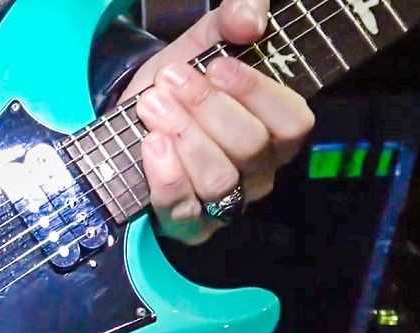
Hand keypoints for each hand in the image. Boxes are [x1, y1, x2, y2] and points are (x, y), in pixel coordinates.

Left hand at [126, 0, 315, 243]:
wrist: (126, 125)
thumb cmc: (175, 88)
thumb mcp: (200, 44)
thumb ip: (229, 21)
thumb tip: (249, 20)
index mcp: (275, 131)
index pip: (292, 122)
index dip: (256, 94)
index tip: (217, 65)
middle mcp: (258, 173)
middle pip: (251, 148)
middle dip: (208, 108)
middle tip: (172, 79)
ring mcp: (224, 205)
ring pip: (219, 180)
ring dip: (184, 136)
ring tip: (153, 105)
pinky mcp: (187, 226)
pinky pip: (183, 207)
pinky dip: (165, 175)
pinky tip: (150, 143)